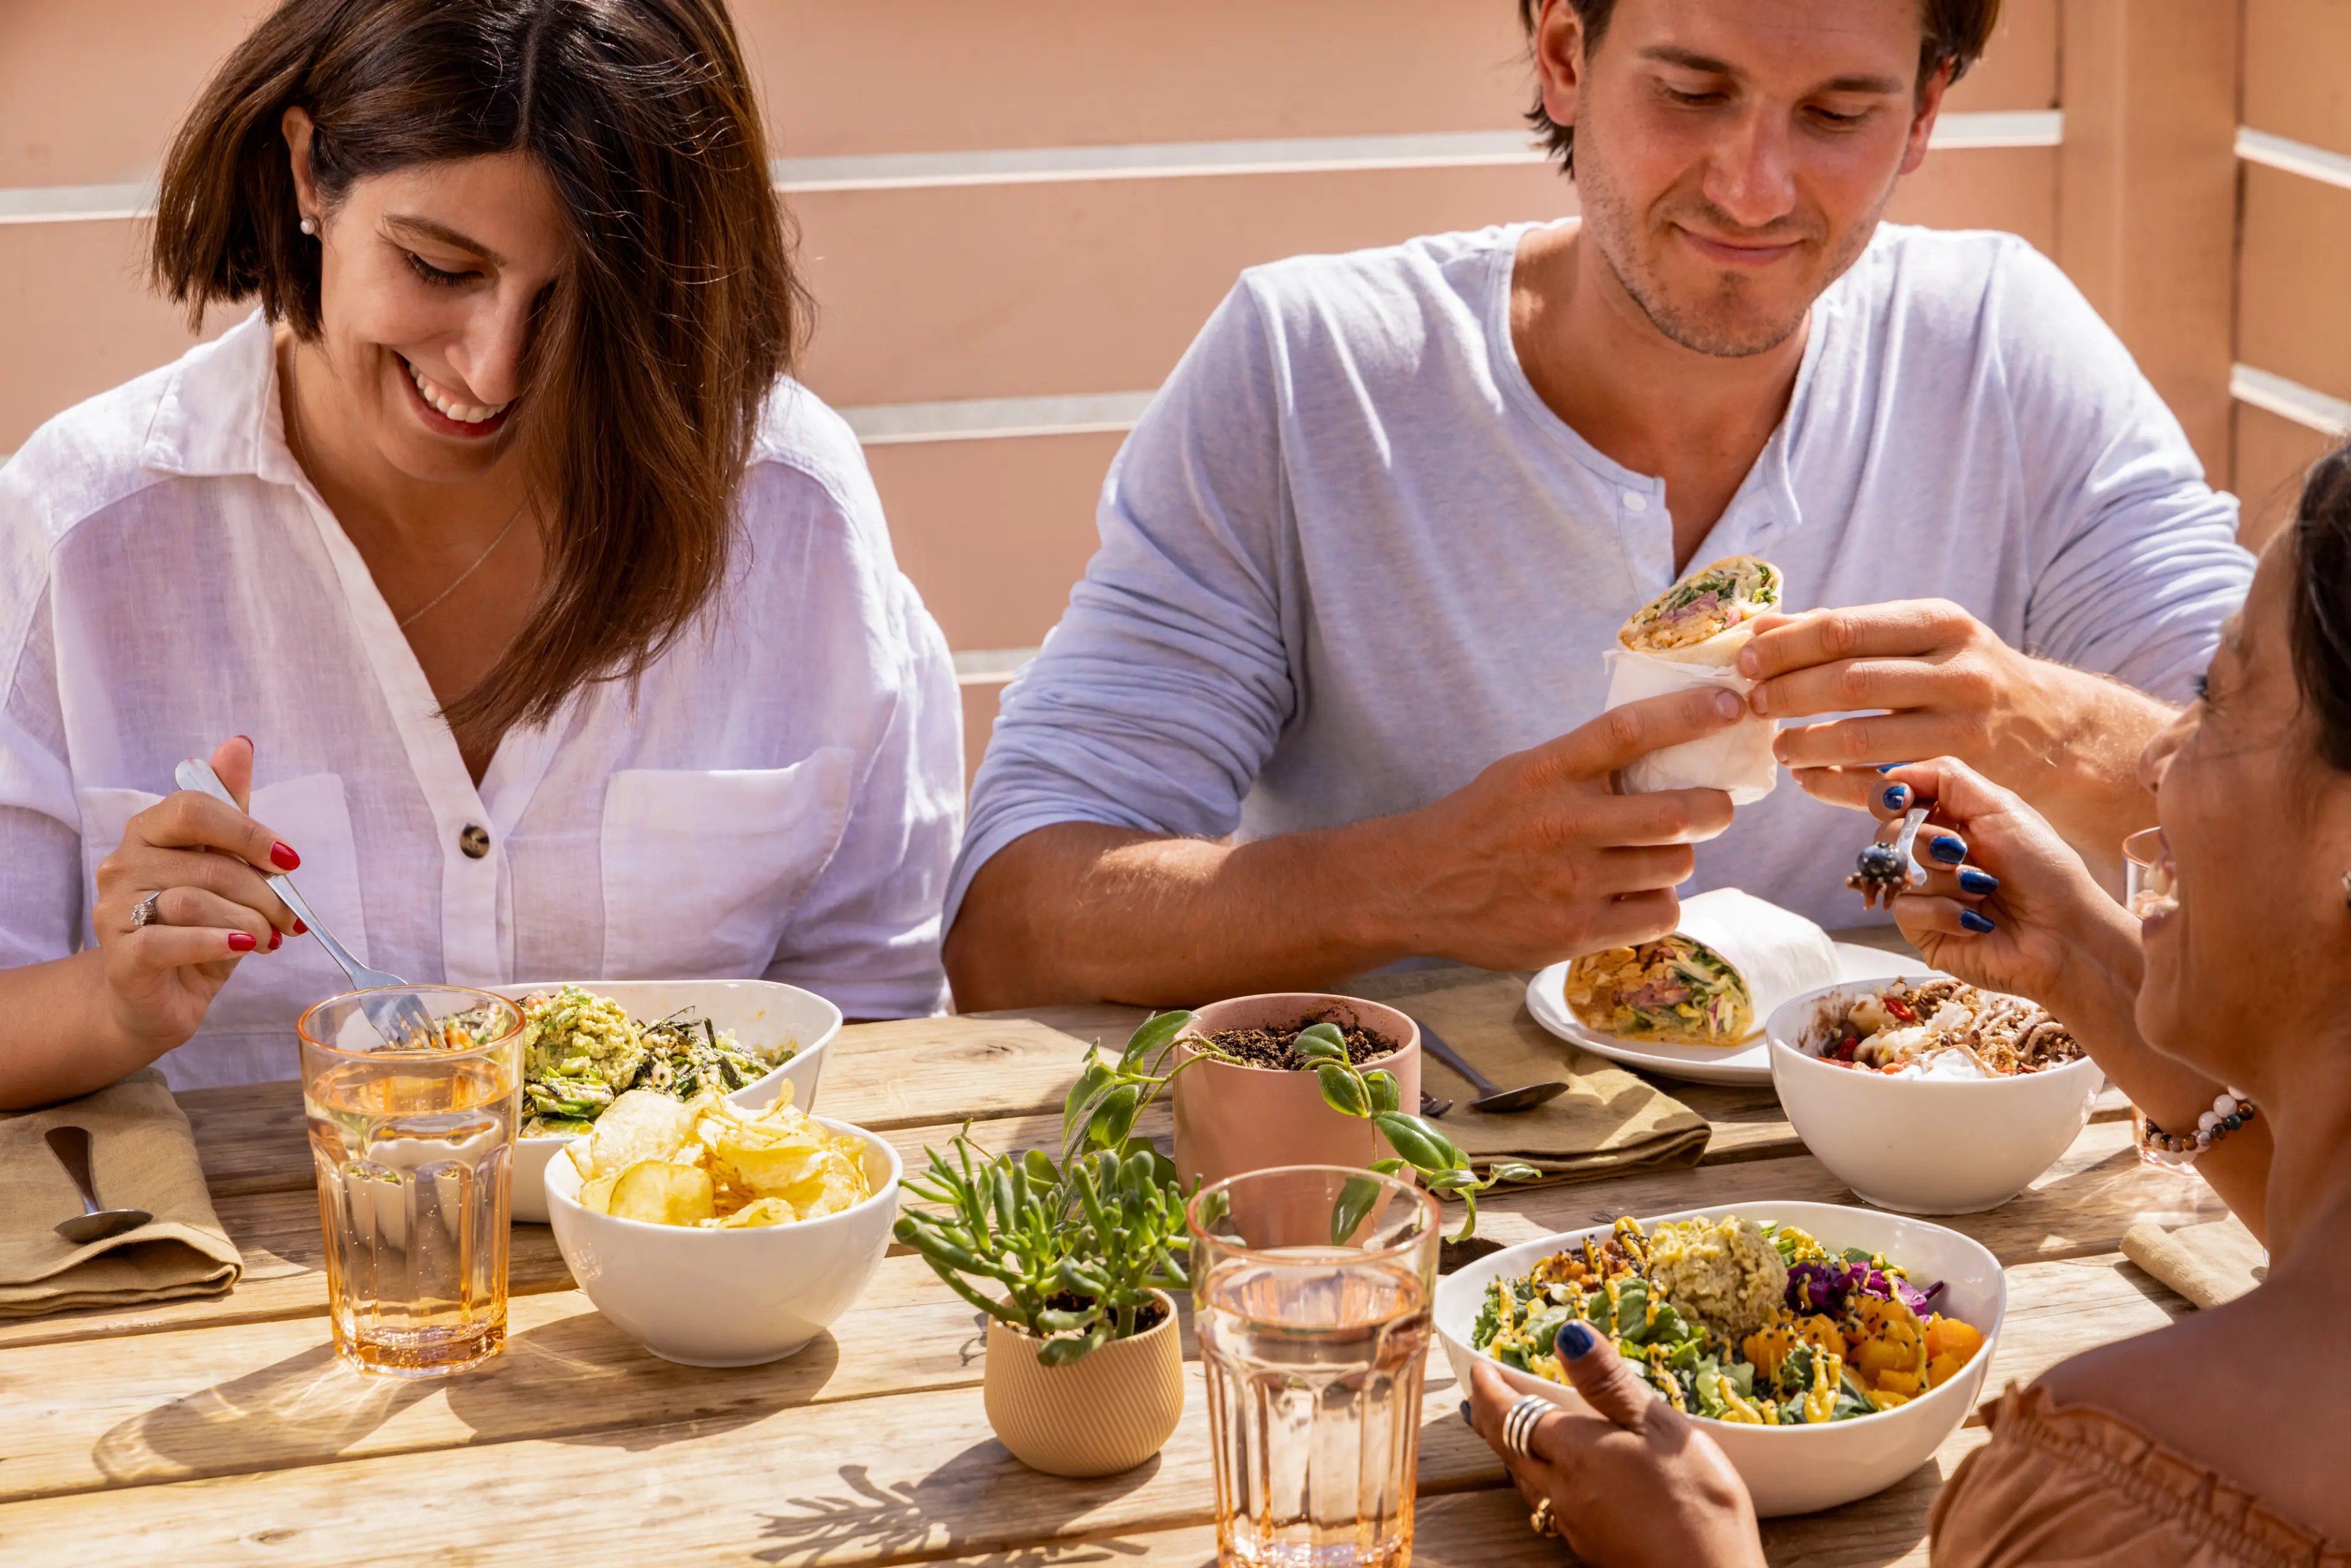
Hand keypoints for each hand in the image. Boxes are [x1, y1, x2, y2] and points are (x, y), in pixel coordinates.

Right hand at [91, 736, 301, 1053]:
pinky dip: (216, 943)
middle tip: (289, 918)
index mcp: (148, 832)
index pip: (195, 808)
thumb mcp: (224, 867)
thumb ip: (232, 812)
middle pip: (208, 862)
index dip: (250, 832)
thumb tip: (238, 744)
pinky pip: (171, 940)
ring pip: (195, 901)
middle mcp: (122, 864)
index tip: (290, 861)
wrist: (159, 995)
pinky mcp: (121, 955)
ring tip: (268, 939)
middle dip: (264, 892)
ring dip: (249, 923)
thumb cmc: (198, 926)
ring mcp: (115, 909)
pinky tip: (243, 948)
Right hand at [1378, 689, 1742, 968]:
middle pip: (1677, 812)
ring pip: (1675, 865)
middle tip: (1715, 806)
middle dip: (1715, 807)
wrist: (1417, 887)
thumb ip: (1585, 763)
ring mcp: (1570, 882)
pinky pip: (1659, 913)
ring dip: (1678, 857)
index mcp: (1548, 772)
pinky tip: (1638, 894)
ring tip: (1656, 855)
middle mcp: (1563, 824)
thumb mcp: (1523, 772)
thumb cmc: (1481, 823)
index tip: (1730, 707)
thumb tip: (1669, 745)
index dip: (1687, 715)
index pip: (1630, 732)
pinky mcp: (1574, 931)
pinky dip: (1660, 902)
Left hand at [1464, 1325, 1762, 1567]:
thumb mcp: (1660, 1427)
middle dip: (1488, 1418)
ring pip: (1523, 1480)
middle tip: (1478, 1397)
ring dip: (1507, 1450)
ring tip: (1501, 1432)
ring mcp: (1573, 1522)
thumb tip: (1567, 1334)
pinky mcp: (1590, 1546)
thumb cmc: (1694, 1501)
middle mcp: (1560, 1488)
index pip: (1512, 1414)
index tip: (1478, 1368)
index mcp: (1572, 1451)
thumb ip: (1609, 1382)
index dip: (1491, 1389)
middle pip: (1508, 1448)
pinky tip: (1550, 1482)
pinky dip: (1533, 1480)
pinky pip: (1546, 1504)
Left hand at [1740, 601, 2068, 812]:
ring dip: (1806, 743)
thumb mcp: (1920, 637)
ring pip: (1861, 736)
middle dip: (1787, 693)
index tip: (1744, 660)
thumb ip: (1844, 631)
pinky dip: (1834, 782)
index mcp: (1938, 622)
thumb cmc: (1964, 675)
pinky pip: (1881, 781)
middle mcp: (1956, 669)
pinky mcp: (1962, 772)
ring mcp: (1963, 724)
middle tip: (1753, 704)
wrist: (2053, 728)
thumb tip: (1761, 626)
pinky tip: (1808, 779)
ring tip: (1778, 747)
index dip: (1785, 647)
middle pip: (1848, 680)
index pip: (1843, 629)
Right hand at [1867, 758, 2131, 1010]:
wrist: (2063, 933)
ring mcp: (1925, 892)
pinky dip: (1945, 911)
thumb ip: (1944, 777)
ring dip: (1945, 879)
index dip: (1891, 796)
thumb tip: (1889, 771)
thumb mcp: (1999, 807)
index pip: (1893, 798)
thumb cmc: (2043, 869)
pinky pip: (1905, 910)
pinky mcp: (1922, 929)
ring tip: (1983, 890)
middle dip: (1926, 841)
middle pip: (1887, 833)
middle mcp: (1932, 853)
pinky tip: (1976, 920)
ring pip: (1896, 872)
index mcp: (1950, 819)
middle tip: (1960, 852)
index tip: (1902, 800)